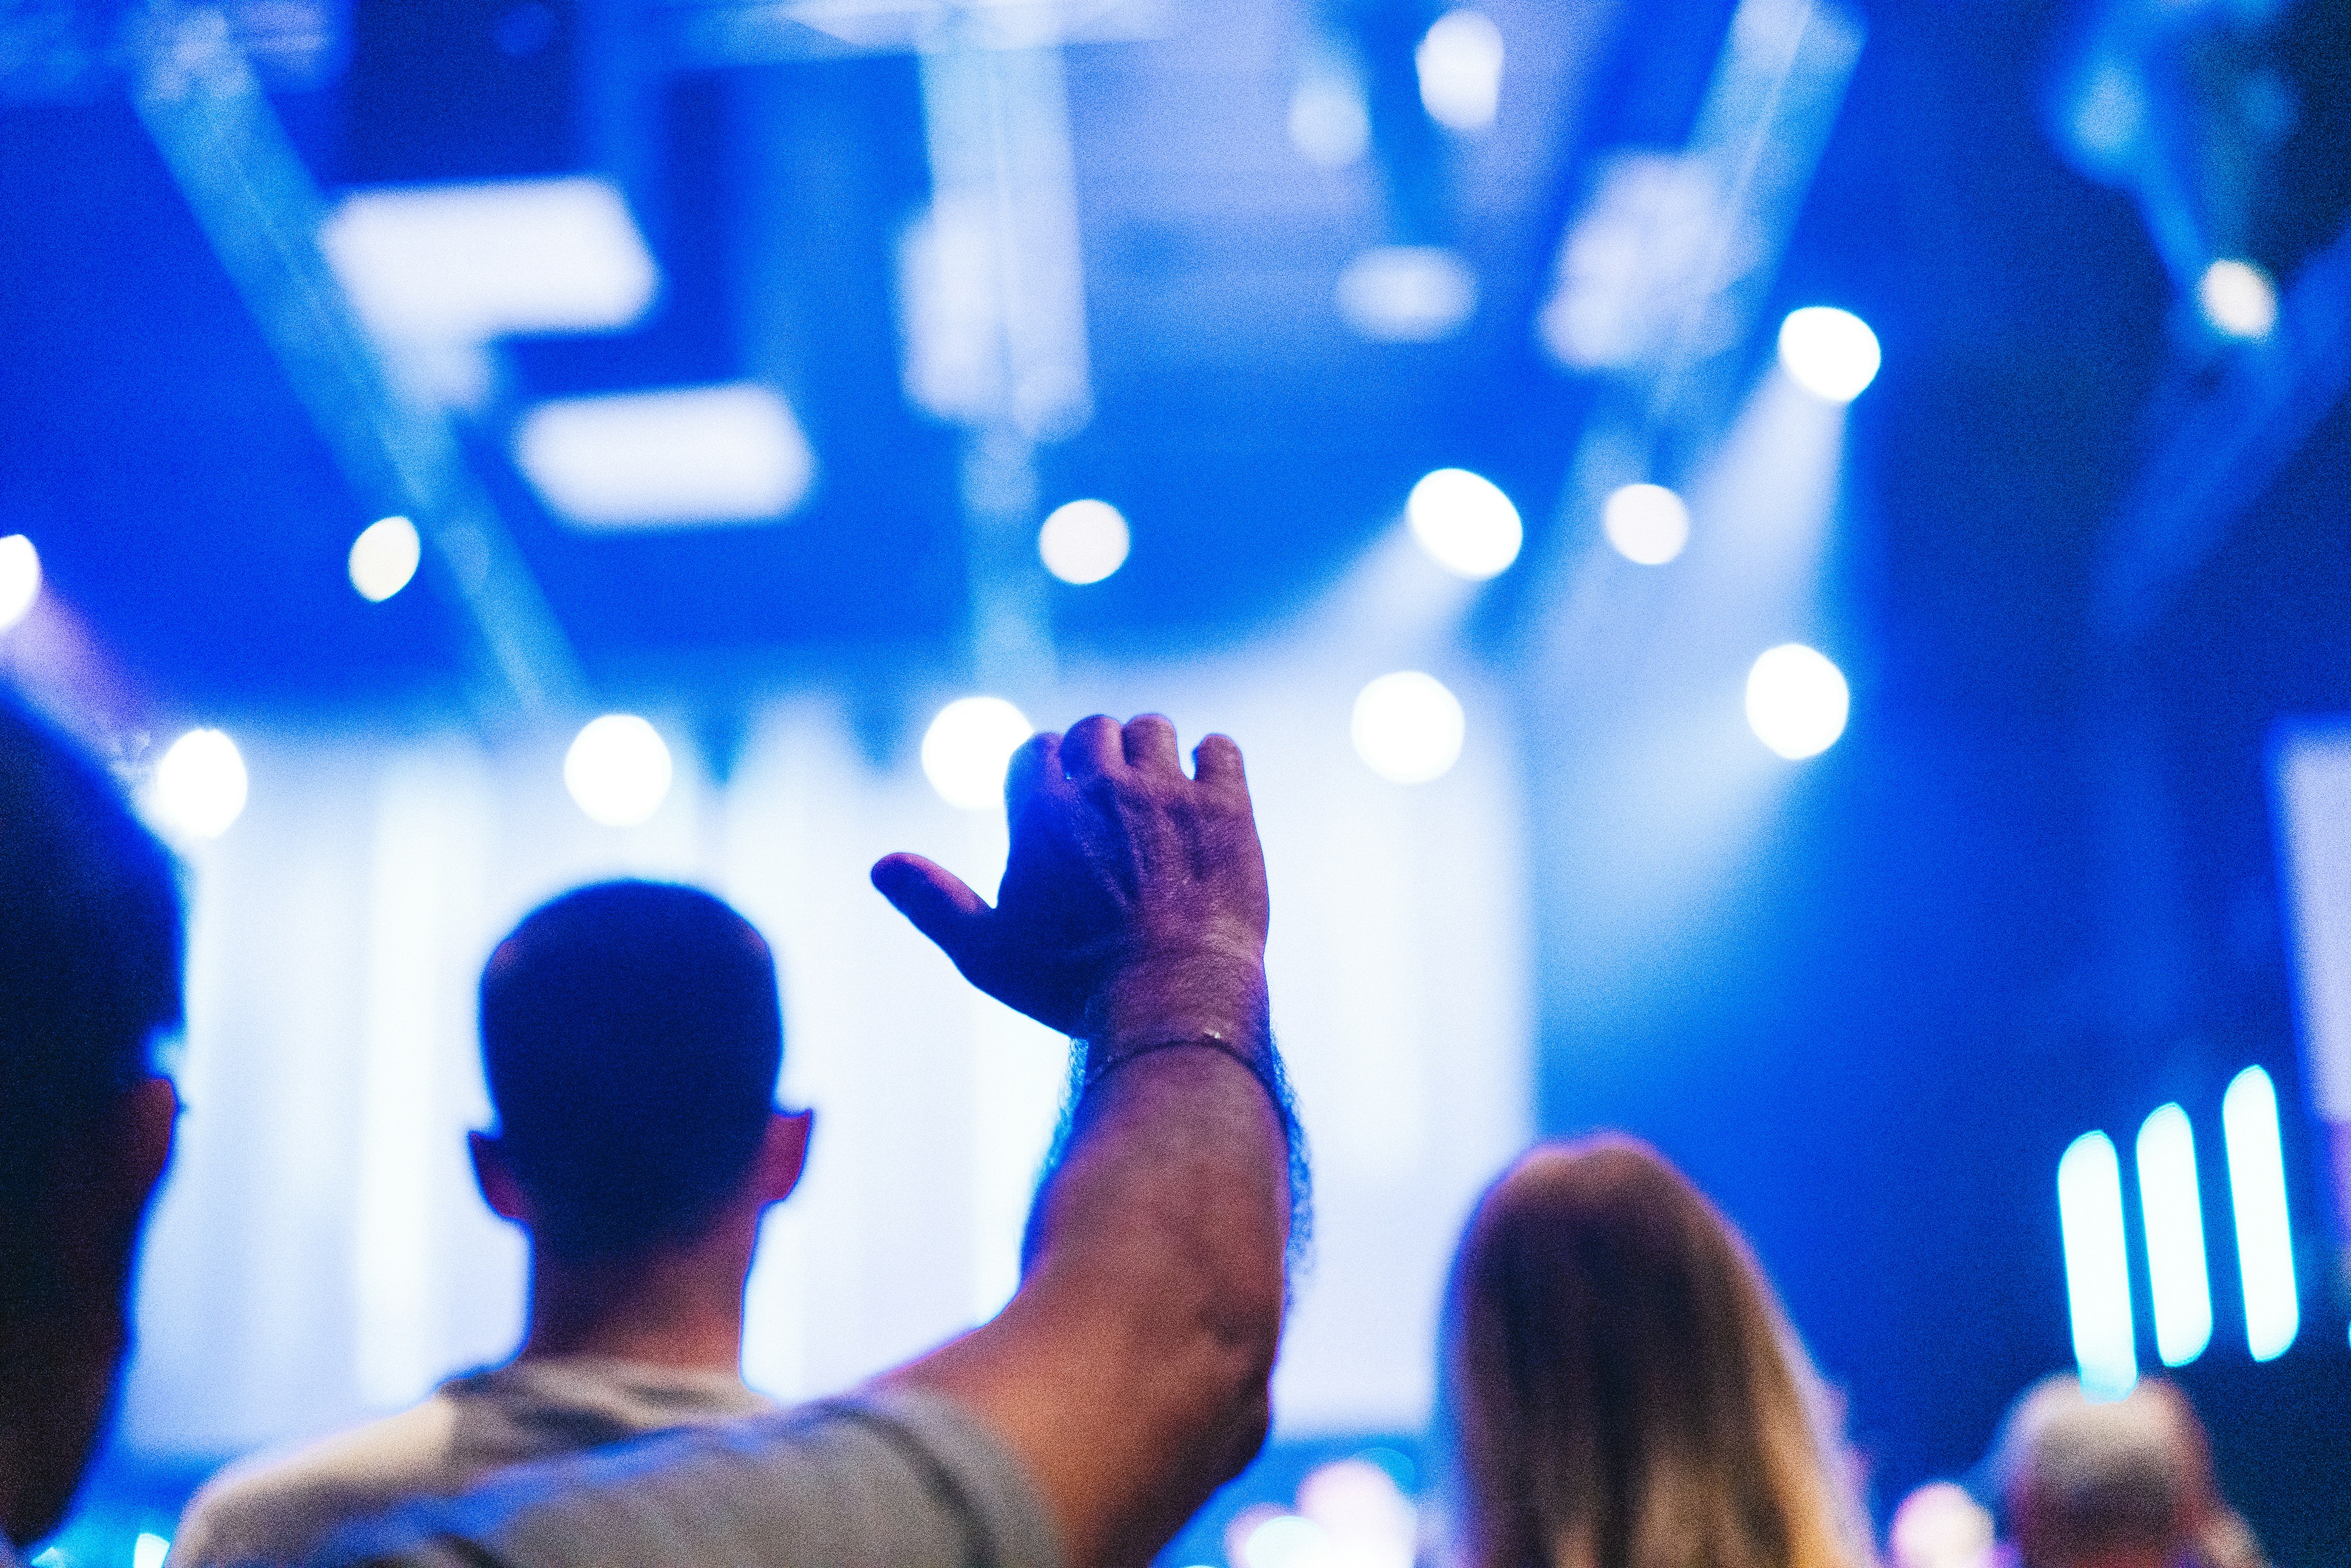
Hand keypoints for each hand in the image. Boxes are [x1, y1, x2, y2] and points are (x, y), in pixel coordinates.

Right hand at [872, 714, 1268, 1037]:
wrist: (1173, 1003)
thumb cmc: (1074, 987)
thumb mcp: (987, 953)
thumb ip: (933, 902)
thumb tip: (880, 866)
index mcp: (1041, 811)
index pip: (1035, 750)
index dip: (1045, 772)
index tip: (1058, 801)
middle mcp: (1103, 786)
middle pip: (1095, 730)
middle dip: (1097, 754)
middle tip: (1110, 798)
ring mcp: (1168, 792)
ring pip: (1154, 728)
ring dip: (1151, 751)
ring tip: (1157, 793)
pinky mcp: (1227, 807)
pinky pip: (1220, 749)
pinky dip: (1212, 762)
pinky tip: (1208, 794)